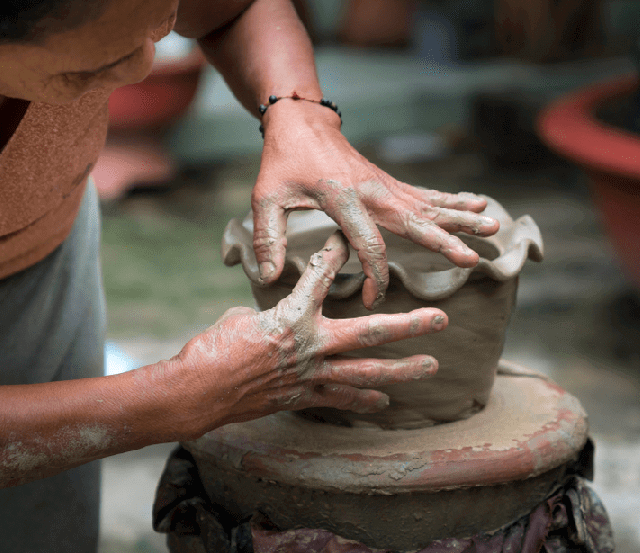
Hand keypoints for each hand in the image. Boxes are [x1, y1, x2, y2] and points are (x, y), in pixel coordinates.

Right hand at [175, 232, 443, 433]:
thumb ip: (270, 315)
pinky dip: (363, 400)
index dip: (337, 253)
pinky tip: (384, 400)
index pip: (321, 275)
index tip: (351, 238)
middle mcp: (311, 344)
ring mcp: (311, 374)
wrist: (200, 391)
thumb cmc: (212, 348)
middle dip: (410, 325)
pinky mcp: (303, 397)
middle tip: (440, 319)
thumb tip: (277, 319)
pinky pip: (341, 400)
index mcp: (292, 315)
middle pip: (370, 333)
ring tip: (432, 367)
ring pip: (367, 372)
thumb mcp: (240, 318)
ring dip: (402, 370)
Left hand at [253, 100, 499, 308]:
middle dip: (443, 242)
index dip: (372, 274)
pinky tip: (479, 205)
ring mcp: (385, 186)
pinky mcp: (390, 183)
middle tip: (472, 258)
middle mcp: (372, 191)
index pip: (366, 242)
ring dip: (461, 217)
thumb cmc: (283, 162)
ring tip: (494, 226)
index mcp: (342, 198)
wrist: (302, 123)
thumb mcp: (266, 197)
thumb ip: (268, 237)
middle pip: (414, 221)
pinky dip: (452, 201)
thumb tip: (269, 277)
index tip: (371, 299)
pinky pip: (426, 195)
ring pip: (429, 205)